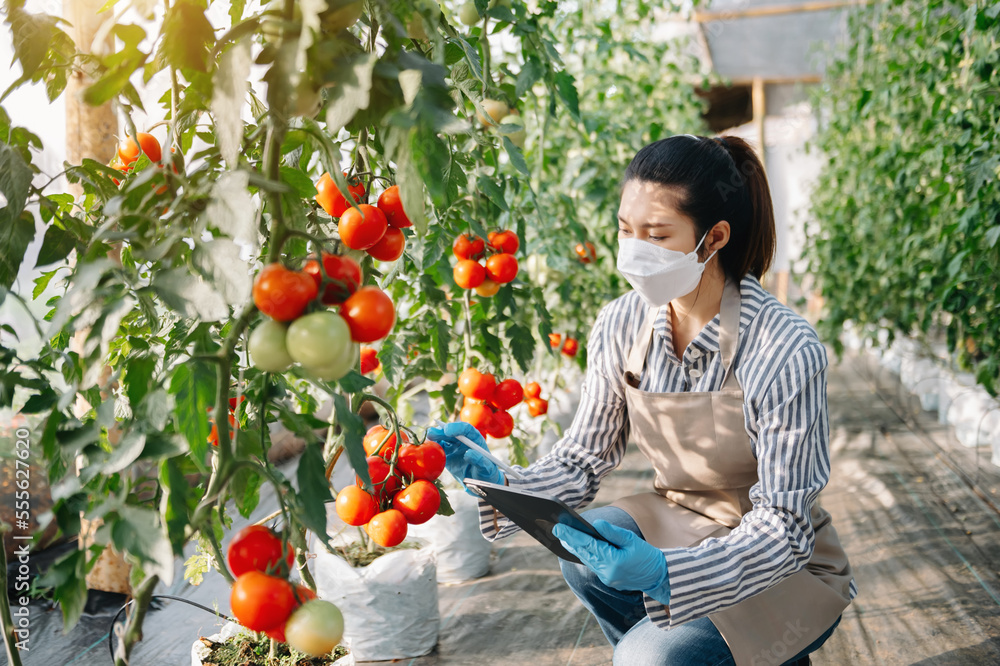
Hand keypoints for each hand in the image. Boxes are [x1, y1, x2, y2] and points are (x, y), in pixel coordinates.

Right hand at [426, 421, 504, 493]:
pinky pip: (439, 449)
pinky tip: (426, 447)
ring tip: (427, 438)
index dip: (457, 428)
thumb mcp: (486, 468)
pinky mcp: (448, 455)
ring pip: (444, 439)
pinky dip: (433, 447)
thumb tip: (469, 453)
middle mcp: (464, 440)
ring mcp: (455, 447)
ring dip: (435, 437)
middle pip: (452, 432)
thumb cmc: (486, 473)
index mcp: (475, 439)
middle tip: (431, 433)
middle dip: (442, 431)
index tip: (448, 430)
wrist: (480, 482)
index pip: (466, 429)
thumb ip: (480, 460)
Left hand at [552, 519, 670, 604]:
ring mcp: (606, 577)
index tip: (559, 528)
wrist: (658, 576)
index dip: (572, 535)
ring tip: (563, 536)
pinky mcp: (608, 579)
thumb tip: (596, 524)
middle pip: (584, 553)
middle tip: (556, 529)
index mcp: (613, 561)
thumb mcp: (632, 540)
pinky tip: (578, 547)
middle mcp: (607, 571)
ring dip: (575, 548)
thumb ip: (613, 533)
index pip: (588, 545)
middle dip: (570, 541)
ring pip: (587, 560)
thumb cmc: (647, 555)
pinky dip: (585, 555)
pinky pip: (593, 565)